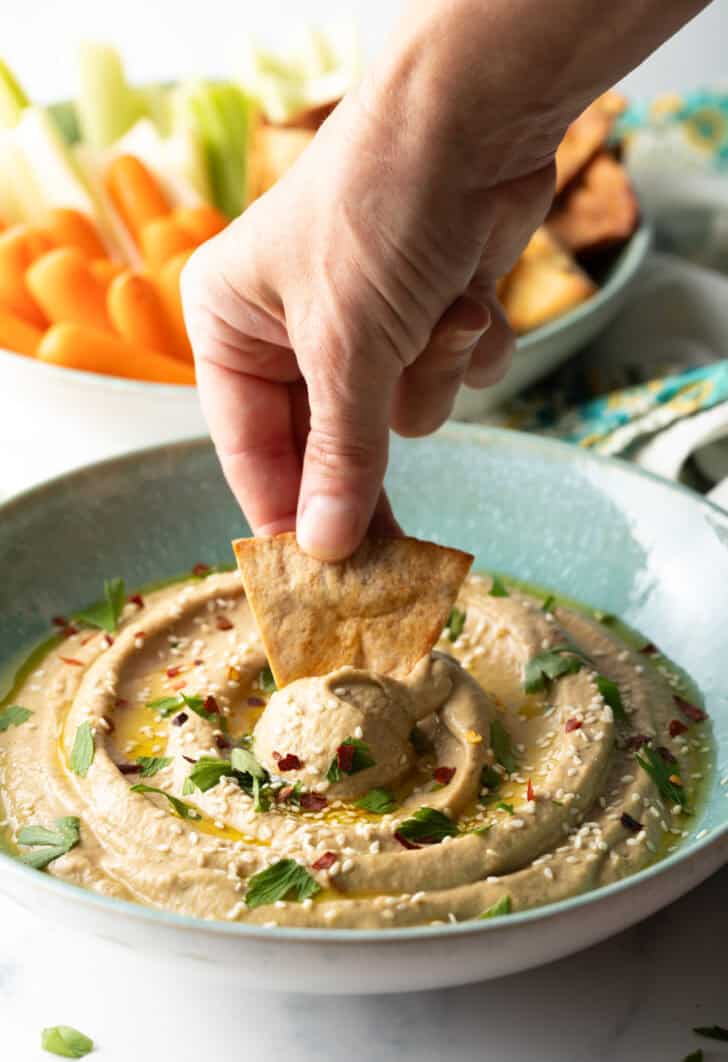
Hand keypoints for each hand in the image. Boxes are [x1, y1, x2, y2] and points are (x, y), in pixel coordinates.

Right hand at [182, 81, 554, 560]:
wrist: (478, 120)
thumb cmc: (379, 212)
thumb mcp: (346, 345)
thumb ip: (339, 453)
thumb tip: (323, 546)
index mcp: (233, 325)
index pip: (249, 448)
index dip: (285, 512)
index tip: (315, 581)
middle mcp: (291, 327)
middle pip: (326, 443)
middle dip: (368, 468)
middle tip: (390, 562)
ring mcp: (364, 320)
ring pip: (398, 413)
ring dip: (431, 377)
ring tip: (444, 321)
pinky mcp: (426, 312)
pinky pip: (447, 375)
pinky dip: (468, 347)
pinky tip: (473, 299)